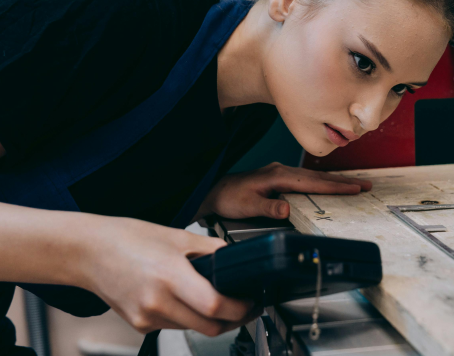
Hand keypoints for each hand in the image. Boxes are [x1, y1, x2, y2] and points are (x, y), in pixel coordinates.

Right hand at [83, 216, 261, 335]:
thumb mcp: (177, 236)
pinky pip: (174, 327)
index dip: (240, 308)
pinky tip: (186, 300)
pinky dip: (187, 318)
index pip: (215, 306)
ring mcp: (146, 318)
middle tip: (245, 307)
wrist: (89, 252)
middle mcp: (157, 302)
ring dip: (210, 320)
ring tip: (218, 301)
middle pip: (209, 326)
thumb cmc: (127, 239)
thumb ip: (211, 249)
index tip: (252, 302)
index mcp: (170, 276)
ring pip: (193, 329)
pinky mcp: (139, 326)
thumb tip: (235, 258)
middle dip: (233, 320)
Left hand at [200, 162, 371, 219]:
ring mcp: (282, 172)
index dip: (335, 186)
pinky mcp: (280, 177)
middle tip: (366, 185)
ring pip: (314, 176)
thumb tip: (287, 209)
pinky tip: (330, 185)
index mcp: (278, 176)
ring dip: (335, 180)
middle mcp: (282, 170)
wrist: (215, 190)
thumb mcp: (247, 206)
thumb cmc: (229, 198)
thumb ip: (268, 207)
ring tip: (355, 185)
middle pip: (319, 176)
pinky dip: (323, 181)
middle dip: (344, 181)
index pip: (313, 182)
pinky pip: (308, 178)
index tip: (354, 189)